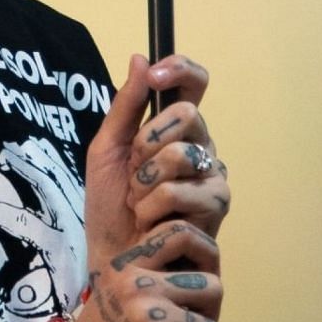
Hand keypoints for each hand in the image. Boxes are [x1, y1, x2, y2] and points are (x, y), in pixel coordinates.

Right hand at [32, 220, 222, 321]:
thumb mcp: (112, 301)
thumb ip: (148, 284)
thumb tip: (204, 280)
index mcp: (126, 266)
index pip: (182, 232)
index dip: (205, 257)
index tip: (196, 290)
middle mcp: (138, 282)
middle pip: (212, 285)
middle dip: (207, 316)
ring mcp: (150, 313)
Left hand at [84, 54, 229, 264]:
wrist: (115, 263)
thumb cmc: (110, 211)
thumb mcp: (106, 152)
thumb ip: (125, 108)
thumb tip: (141, 58)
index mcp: (178, 131)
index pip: (195, 84)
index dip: (181, 69)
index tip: (155, 74)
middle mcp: (203, 149)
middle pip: (188, 114)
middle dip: (146, 143)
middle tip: (133, 174)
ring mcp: (214, 180)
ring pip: (183, 155)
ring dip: (145, 183)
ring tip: (140, 206)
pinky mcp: (216, 213)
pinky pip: (181, 192)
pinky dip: (152, 210)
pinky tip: (151, 227)